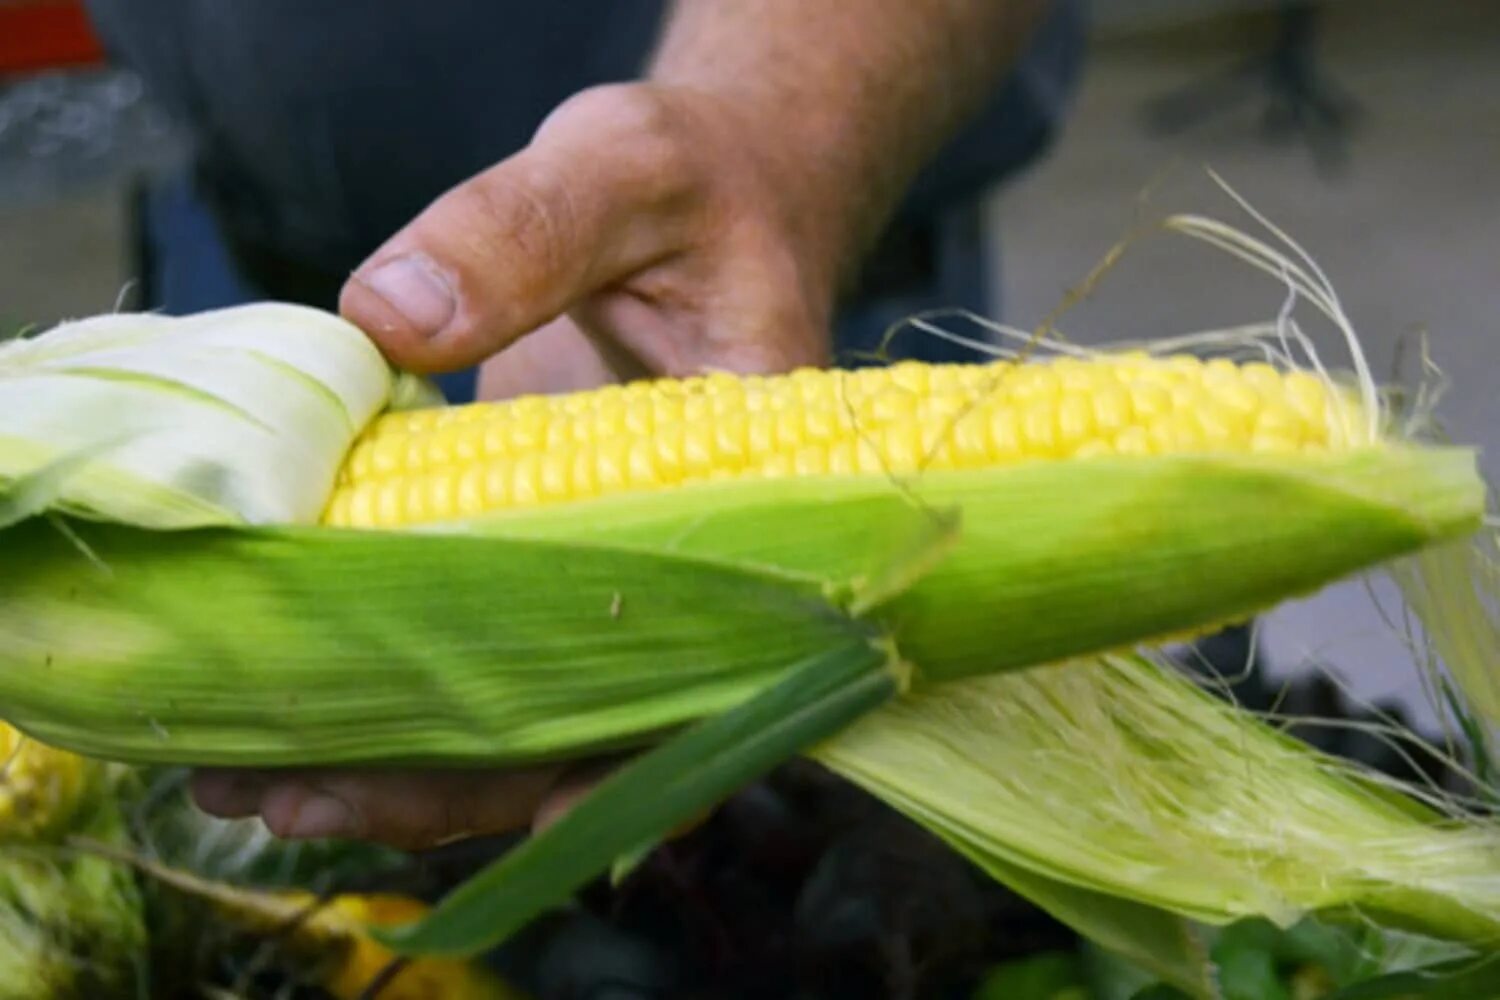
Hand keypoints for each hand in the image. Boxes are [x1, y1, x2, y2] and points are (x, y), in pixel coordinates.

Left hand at [193, 82, 850, 848]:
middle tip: (295, 796)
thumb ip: (524, 231)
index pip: (726, 659)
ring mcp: (614, 563)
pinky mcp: (546, 547)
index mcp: (760, 488)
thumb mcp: (624, 170)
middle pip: (597, 716)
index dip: (640, 747)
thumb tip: (388, 314)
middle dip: (456, 778)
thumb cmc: (698, 180)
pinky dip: (396, 680)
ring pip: (532, 703)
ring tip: (253, 785)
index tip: (529, 801)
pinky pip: (484, 640)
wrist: (711, 191)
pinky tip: (291, 703)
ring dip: (407, 757)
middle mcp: (695, 558)